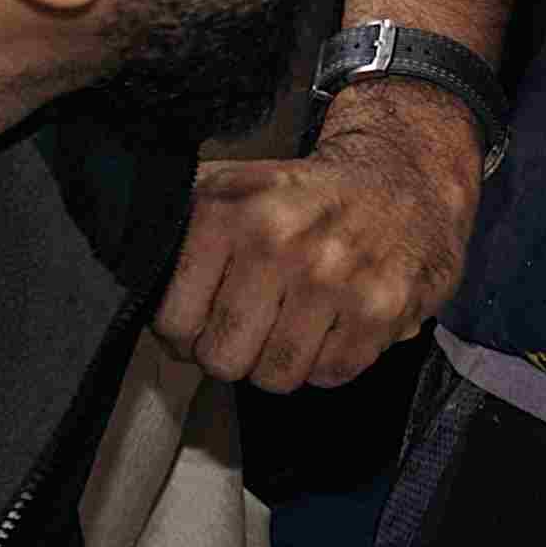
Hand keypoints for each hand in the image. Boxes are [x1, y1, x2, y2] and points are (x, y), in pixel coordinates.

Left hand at [159, 87, 482, 393]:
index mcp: (228, 209)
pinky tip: (334, 326)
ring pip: (275, 375)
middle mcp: (278, 240)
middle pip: (222, 358)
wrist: (405, 171)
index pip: (174, 322)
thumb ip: (181, 235)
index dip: (185, 336)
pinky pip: (330, 375)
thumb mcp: (235, 190)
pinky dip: (330, 361)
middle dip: (233, 354)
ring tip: (294, 328)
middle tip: (251, 332)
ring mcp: (332, 277)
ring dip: (282, 363)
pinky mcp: (379, 307)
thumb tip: (140, 295)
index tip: (202, 325)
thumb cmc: (310, 196)